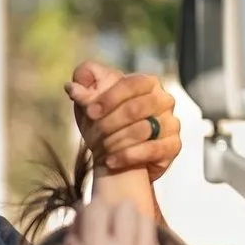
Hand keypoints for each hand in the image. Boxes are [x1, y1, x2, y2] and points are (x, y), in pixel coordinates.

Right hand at [56, 200, 158, 244]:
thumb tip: (79, 229)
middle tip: (99, 231)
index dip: (85, 212)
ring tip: (115, 239)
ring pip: (143, 220)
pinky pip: (151, 241)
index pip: (96, 208)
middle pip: (124, 208)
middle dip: (109, 214)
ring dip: (127, 223)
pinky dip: (139, 239)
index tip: (80, 225)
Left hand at [65, 61, 180, 180]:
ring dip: (116, 141)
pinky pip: (152, 150)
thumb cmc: (103, 123)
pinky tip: (110, 161)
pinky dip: (127, 156)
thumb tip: (72, 85)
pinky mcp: (172, 146)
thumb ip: (83, 87)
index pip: (131, 84)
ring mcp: (171, 123)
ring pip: (143, 130)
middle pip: (136, 108)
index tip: (90, 112)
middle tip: (93, 136)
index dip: (109, 98)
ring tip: (101, 150)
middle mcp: (163, 100)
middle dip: (109, 123)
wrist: (114, 155)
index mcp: (146, 83)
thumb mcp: (89, 103)